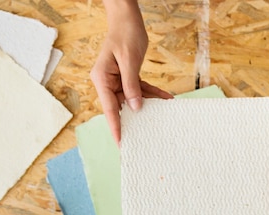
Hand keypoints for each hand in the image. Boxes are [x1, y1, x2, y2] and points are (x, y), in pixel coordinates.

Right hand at [90, 3, 172, 143]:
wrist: (127, 19)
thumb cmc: (125, 35)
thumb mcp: (130, 61)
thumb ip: (132, 85)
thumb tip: (135, 107)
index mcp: (102, 79)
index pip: (109, 108)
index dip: (116, 127)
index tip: (121, 143)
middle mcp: (107, 82)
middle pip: (120, 107)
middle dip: (135, 119)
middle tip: (146, 137)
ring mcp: (116, 80)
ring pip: (133, 99)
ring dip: (149, 104)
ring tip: (163, 112)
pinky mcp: (126, 77)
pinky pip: (140, 89)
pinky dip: (152, 93)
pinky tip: (166, 98)